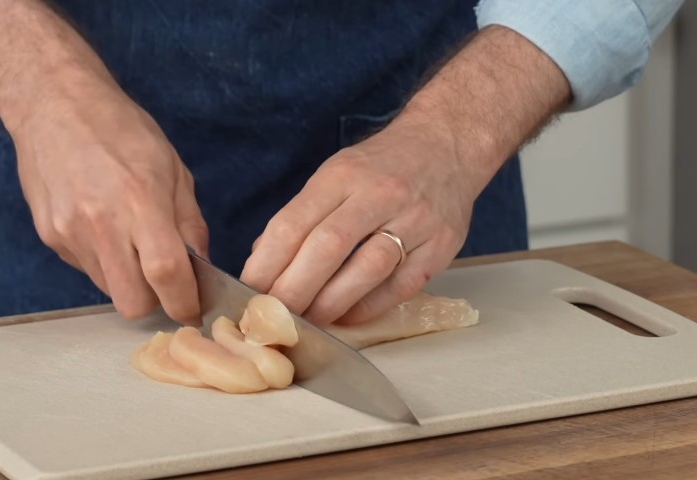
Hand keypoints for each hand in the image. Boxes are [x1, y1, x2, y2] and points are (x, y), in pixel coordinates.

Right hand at [12, 80, 207, 323]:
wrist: (54, 105)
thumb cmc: (123, 131)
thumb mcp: (174, 170)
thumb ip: (190, 224)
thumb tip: (202, 268)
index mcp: (141, 203)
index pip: (167, 275)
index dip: (185, 302)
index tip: (194, 309)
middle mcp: (102, 225)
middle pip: (132, 303)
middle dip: (155, 303)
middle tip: (166, 283)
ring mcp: (70, 234)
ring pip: (108, 290)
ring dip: (128, 281)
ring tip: (132, 243)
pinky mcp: (50, 237)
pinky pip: (87, 269)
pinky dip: (105, 263)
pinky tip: (106, 230)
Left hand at [240, 113, 485, 324]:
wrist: (447, 145)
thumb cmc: (382, 165)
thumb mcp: (336, 173)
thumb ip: (302, 215)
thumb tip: (263, 260)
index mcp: (343, 175)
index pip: (295, 222)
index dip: (267, 264)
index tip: (248, 292)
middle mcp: (380, 194)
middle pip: (328, 247)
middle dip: (294, 289)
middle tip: (273, 318)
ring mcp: (416, 220)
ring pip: (367, 269)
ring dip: (331, 303)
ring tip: (308, 323)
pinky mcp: (442, 245)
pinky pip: (401, 286)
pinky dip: (368, 307)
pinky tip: (346, 316)